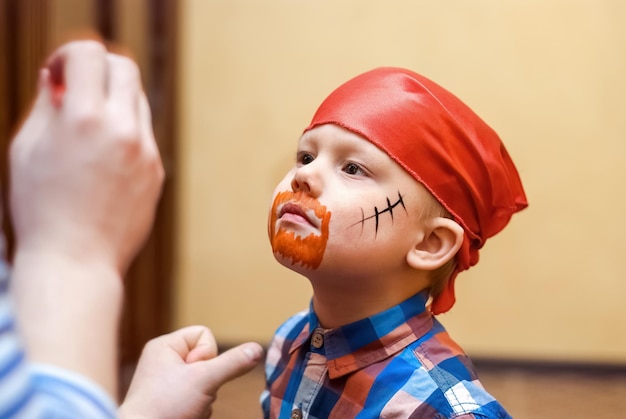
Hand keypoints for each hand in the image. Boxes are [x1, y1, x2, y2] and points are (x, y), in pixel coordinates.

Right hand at [10, 40, 163, 274]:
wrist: (76, 262)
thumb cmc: (40, 208)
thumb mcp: (28, 149)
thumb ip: (47, 105)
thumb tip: (58, 78)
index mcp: (84, 118)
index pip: (90, 53)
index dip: (68, 56)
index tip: (57, 77)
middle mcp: (123, 130)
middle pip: (124, 68)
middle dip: (97, 70)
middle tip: (75, 92)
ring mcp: (146, 152)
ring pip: (137, 101)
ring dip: (113, 102)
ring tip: (86, 131)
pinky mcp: (157, 172)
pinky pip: (144, 135)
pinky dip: (125, 132)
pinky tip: (102, 160)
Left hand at [119, 326, 263, 418]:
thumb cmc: (163, 407)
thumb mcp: (204, 380)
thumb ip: (233, 363)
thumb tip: (258, 348)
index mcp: (165, 346)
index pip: (204, 333)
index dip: (208, 354)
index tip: (194, 373)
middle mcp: (165, 362)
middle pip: (209, 360)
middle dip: (207, 381)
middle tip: (189, 394)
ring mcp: (168, 384)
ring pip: (206, 383)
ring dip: (204, 399)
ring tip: (186, 409)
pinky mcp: (172, 403)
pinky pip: (199, 399)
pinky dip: (197, 410)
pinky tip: (185, 417)